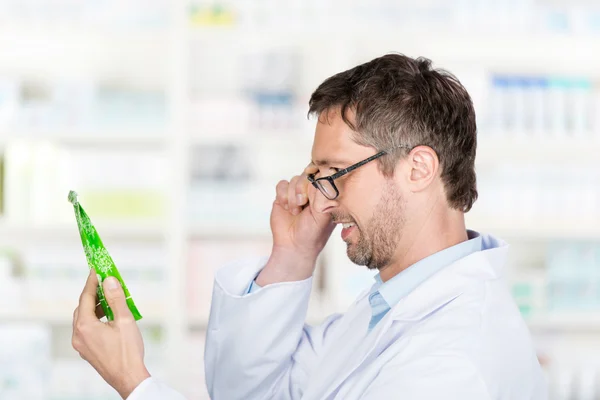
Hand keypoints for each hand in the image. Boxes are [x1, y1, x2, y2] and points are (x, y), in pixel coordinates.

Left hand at [72, 269, 149, 398]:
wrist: (128, 378)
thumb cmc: (127, 351)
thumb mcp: (124, 320)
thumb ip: (115, 298)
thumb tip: (109, 281)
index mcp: (85, 326)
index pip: (85, 297)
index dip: (92, 282)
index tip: (96, 270)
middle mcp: (78, 335)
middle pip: (83, 308)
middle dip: (94, 294)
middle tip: (106, 283)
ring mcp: (81, 345)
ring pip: (84, 319)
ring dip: (96, 308)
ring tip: (112, 301)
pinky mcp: (87, 351)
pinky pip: (87, 329)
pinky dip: (96, 319)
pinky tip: (110, 318)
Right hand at [257, 164, 335, 284]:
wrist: (293, 246)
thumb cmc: (313, 233)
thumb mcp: (323, 215)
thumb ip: (324, 195)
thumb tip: (324, 175)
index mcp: (326, 193)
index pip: (323, 174)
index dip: (317, 177)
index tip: (313, 188)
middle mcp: (313, 191)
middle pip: (307, 173)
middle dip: (302, 188)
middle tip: (303, 203)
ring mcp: (298, 192)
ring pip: (294, 179)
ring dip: (292, 195)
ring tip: (295, 211)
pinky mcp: (284, 195)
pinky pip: (281, 184)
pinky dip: (283, 195)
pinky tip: (286, 208)